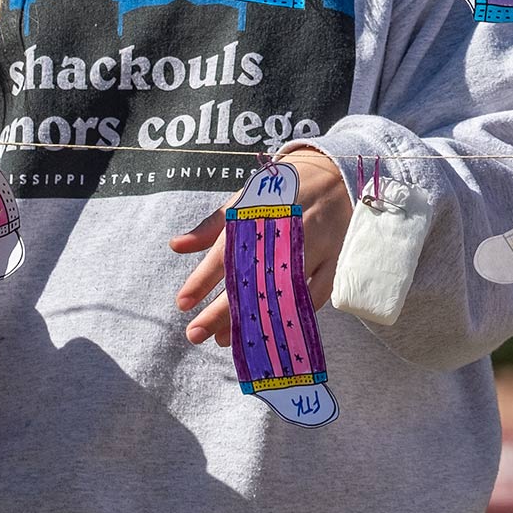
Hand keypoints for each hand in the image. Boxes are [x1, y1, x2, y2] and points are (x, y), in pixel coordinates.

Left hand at [172, 148, 349, 346]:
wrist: (334, 171)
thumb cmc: (282, 191)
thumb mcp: (246, 198)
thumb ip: (212, 226)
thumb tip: (176, 246)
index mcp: (257, 214)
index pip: (225, 252)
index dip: (202, 279)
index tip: (182, 303)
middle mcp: (284, 230)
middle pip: (250, 279)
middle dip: (220, 310)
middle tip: (196, 334)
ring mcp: (313, 245)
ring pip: (281, 292)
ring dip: (254, 319)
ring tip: (229, 341)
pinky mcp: (336, 256)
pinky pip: (317, 293)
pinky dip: (296, 313)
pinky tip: (276, 327)